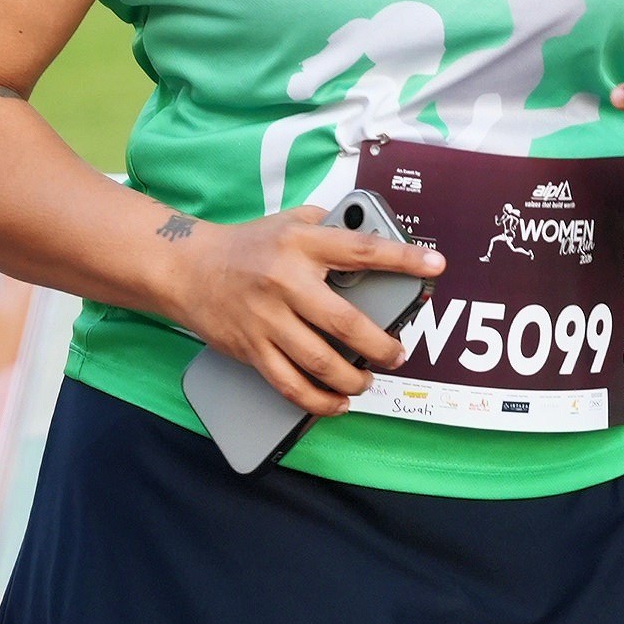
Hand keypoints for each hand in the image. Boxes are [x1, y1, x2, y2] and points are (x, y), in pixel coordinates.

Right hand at [165, 208, 441, 416]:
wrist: (188, 268)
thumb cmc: (249, 245)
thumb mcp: (292, 221)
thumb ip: (333, 228)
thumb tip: (379, 243)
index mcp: (302, 243)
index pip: (362, 250)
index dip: (403, 258)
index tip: (436, 266)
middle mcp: (286, 281)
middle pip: (346, 322)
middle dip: (382, 345)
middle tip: (398, 353)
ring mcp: (267, 319)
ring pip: (321, 361)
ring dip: (354, 378)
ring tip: (369, 378)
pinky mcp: (252, 349)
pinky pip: (291, 385)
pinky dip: (319, 401)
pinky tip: (337, 402)